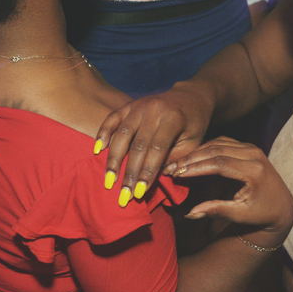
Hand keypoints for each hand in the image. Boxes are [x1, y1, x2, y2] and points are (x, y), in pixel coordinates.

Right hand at [95, 81, 214, 203]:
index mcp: (173, 119)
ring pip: (122, 134)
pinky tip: (98, 149)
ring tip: (109, 179)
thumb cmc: (194, 124)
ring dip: (114, 159)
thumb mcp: (194, 141)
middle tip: (123, 194)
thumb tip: (157, 175)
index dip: (147, 171)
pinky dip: (103, 132)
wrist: (190, 97)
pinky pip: (112, 117)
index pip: (157, 149)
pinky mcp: (129, 104)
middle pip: (138, 145)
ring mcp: (139, 105)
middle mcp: (154, 110)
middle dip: (129, 172)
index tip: (139, 192)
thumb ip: (176, 158)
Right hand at [172, 137, 292, 238]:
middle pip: (215, 150)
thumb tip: (189, 213)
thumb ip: (215, 210)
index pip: (219, 163)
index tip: (176, 174)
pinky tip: (191, 158)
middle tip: (170, 167)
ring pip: (217, 143)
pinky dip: (204, 149)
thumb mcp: (240, 214)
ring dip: (195, 152)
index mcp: (254, 170)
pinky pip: (222, 142)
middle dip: (190, 159)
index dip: (195, 167)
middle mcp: (254, 154)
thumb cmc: (261, 213)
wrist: (282, 204)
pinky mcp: (247, 146)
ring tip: (177, 163)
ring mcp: (251, 148)